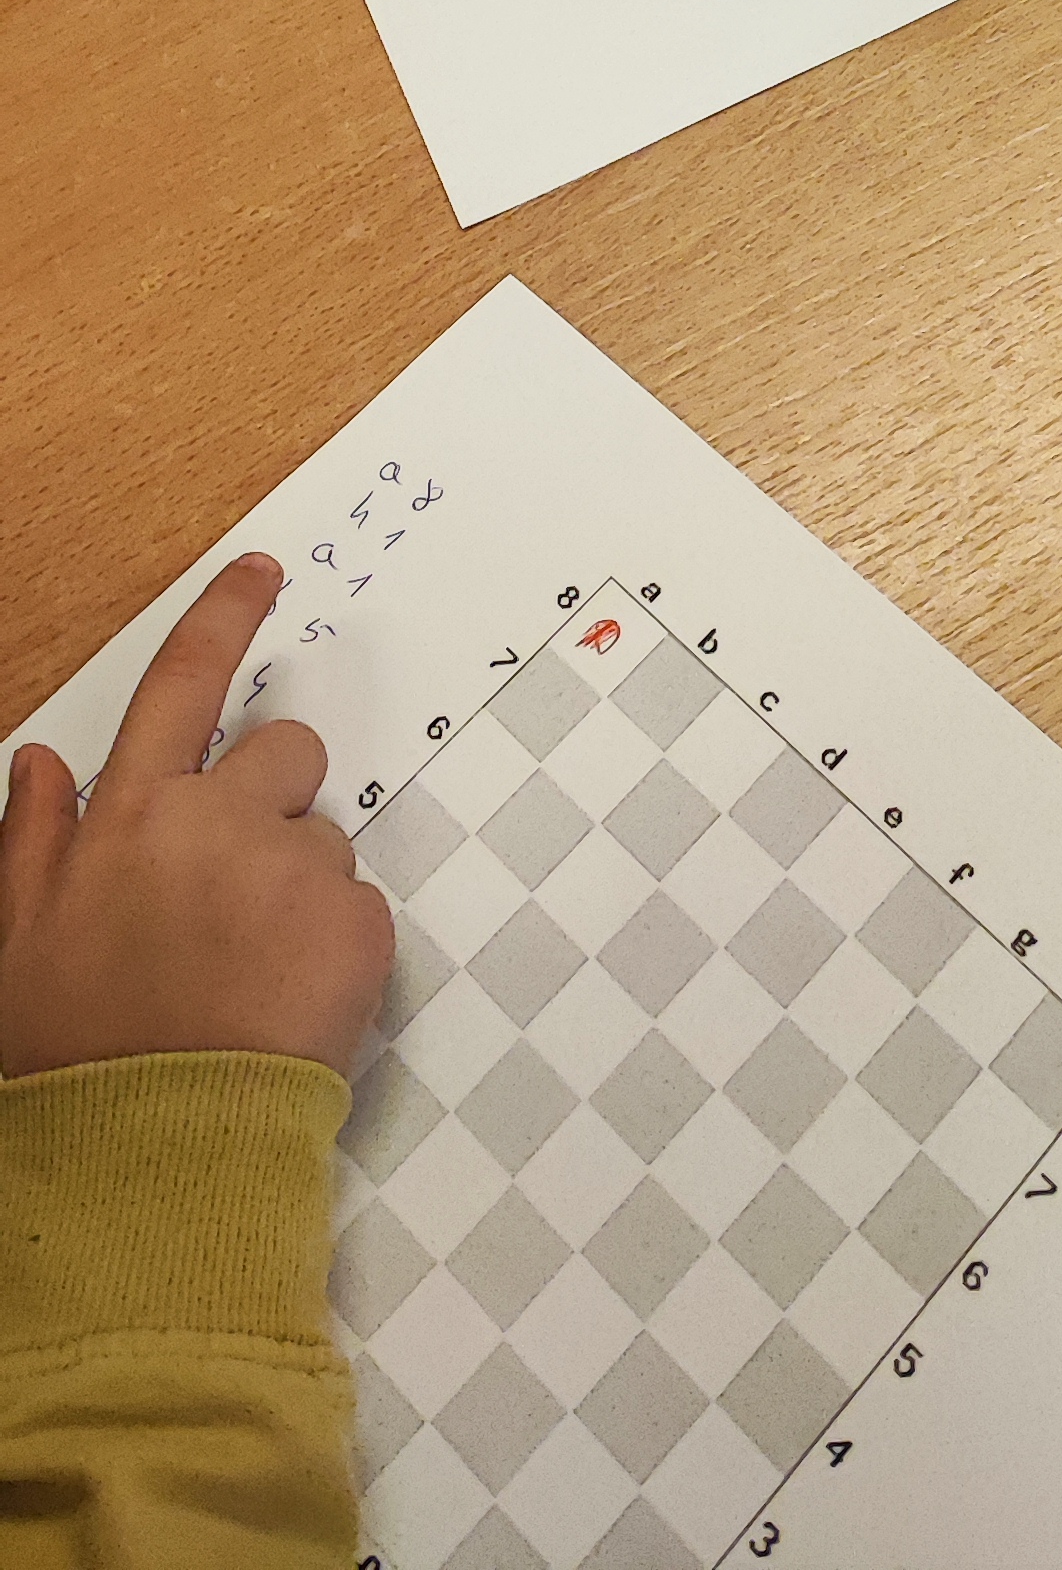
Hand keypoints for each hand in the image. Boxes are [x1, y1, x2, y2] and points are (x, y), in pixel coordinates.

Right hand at [0, 556, 393, 1079]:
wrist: (150, 1156)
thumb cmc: (74, 1054)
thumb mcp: (18, 942)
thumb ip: (31, 839)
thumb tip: (40, 760)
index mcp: (132, 815)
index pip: (183, 682)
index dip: (223, 616)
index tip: (261, 573)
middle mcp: (218, 822)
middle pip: (285, 755)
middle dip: (272, 800)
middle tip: (234, 891)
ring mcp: (294, 870)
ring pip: (323, 843)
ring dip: (297, 890)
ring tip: (245, 974)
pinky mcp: (358, 927)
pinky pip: (360, 910)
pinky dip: (334, 950)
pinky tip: (283, 1003)